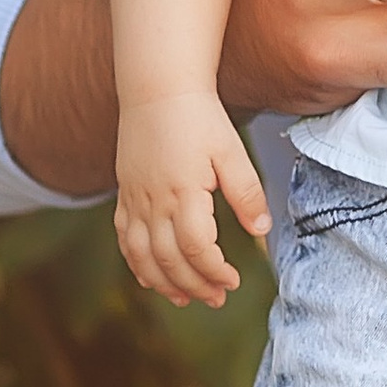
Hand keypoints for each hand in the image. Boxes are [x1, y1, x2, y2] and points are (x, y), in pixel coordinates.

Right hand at [114, 94, 270, 307]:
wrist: (158, 88)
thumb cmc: (199, 117)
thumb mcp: (231, 151)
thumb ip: (246, 193)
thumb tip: (261, 231)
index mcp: (183, 191)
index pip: (195, 249)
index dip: (214, 272)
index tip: (233, 280)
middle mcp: (153, 200)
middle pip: (168, 260)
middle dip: (194, 286)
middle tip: (217, 298)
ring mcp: (134, 198)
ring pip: (141, 256)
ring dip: (162, 283)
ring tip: (185, 299)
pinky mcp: (125, 193)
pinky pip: (124, 238)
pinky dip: (136, 263)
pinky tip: (151, 276)